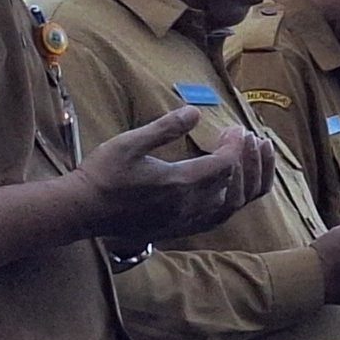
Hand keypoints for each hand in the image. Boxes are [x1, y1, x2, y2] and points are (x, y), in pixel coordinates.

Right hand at [77, 107, 276, 243]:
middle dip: (250, 160)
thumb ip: (165, 128)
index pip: (225, 164)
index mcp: (179, 183)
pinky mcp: (183, 228)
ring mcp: (188, 220)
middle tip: (253, 139)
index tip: (236, 128)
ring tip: (256, 160)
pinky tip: (237, 187)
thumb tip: (194, 112)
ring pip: (234, 204)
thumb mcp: (130, 143)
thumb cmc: (103, 175)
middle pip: (237, 185)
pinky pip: (221, 217)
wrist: (83, 212)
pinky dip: (237, 200)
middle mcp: (190, 205)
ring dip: (250, 181)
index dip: (236, 145)